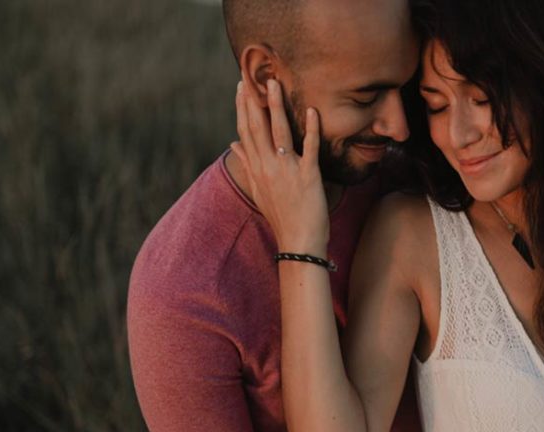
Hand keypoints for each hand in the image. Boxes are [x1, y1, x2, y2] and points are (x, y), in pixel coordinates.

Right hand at [230, 79, 329, 254]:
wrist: (298, 244)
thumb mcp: (258, 190)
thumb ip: (247, 164)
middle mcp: (268, 167)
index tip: (240, 88)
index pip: (245, 132)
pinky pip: (309, 148)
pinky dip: (310, 129)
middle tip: (252, 76)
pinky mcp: (308, 177)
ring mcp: (287, 171)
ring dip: (276, 106)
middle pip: (257, 127)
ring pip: (279, 132)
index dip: (242, 108)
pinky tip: (311, 111)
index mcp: (257, 168)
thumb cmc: (281, 217)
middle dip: (253, 100)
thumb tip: (233, 144)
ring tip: (275, 83)